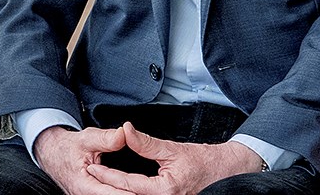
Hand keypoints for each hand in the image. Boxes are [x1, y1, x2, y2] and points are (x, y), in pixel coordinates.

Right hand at [32, 126, 133, 194]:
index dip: (125, 193)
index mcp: (83, 185)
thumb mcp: (87, 138)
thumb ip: (106, 138)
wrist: (52, 154)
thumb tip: (124, 134)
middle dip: (129, 193)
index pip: (108, 193)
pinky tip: (132, 190)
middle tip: (147, 191)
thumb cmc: (68, 147)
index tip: (139, 192)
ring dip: (125, 192)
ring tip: (142, 190)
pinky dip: (119, 192)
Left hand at [84, 124, 263, 194]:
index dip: (108, 175)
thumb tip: (124, 131)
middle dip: (109, 187)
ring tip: (100, 180)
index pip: (128, 184)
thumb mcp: (172, 149)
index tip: (93, 166)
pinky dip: (131, 193)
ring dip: (119, 190)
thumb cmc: (205, 161)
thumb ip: (145, 143)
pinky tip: (120, 187)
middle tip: (90, 175)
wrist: (228, 171)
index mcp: (165, 189)